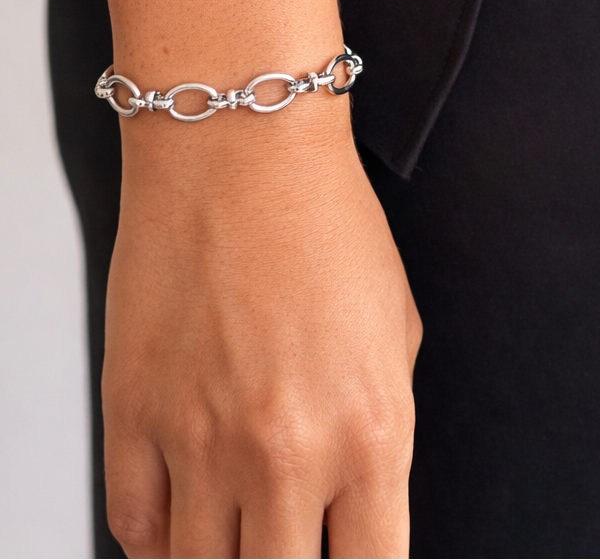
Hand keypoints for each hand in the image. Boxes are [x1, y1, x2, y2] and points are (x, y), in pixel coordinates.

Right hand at [101, 98, 420, 557]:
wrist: (241, 151)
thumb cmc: (325, 220)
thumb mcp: (395, 328)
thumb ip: (380, 422)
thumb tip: (357, 485)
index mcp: (372, 429)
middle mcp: (286, 452)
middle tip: (291, 541)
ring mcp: (199, 442)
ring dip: (225, 559)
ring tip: (241, 532)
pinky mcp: (132, 415)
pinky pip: (136, 528)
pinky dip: (162, 539)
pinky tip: (185, 517)